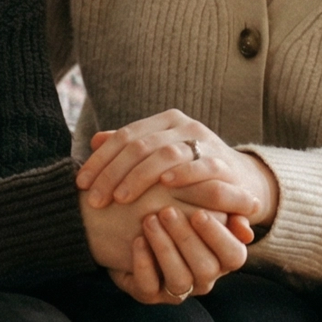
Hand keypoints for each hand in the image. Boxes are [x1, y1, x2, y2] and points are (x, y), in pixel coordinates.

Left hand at [80, 109, 279, 226]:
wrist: (241, 184)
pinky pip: (201, 166)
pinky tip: (164, 186)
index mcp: (164, 122)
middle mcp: (184, 126)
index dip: (100, 160)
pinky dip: (183, 174)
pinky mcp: (224, 162)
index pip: (125, 136)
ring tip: (120, 198)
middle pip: (140, 145)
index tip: (80, 184)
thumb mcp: (160, 159)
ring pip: (166, 154)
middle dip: (113, 173)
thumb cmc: (191, 174)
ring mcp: (205, 142)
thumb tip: (95, 140)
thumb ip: (132, 149)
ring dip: (140, 176)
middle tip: (95, 199)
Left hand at [106, 203, 254, 305]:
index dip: (218, 237)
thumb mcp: (203, 205)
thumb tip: (253, 204)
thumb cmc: (179, 215)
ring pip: (179, 280)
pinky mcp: (149, 294)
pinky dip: (143, 264)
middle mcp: (204, 279)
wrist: (134, 229)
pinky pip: (148, 288)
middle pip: (206, 268)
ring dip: (164, 248)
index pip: (234, 256)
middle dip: (186, 238)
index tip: (199, 213)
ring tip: (149, 221)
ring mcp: (176, 290)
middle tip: (167, 211)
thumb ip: (226, 205)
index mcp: (223, 259)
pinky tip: (137, 240)